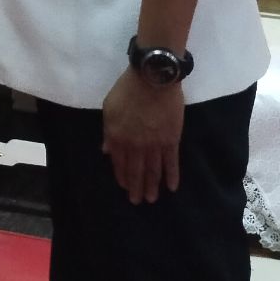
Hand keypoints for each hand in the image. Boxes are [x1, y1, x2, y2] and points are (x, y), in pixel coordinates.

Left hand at [100, 67, 183, 204]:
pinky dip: (172, 176)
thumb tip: (107, 151)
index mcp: (118, 137)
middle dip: (136, 188)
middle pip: (136, 171)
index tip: (124, 187)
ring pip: (153, 170)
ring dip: (152, 186)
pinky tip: (171, 187)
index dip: (122, 176)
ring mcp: (155, 144)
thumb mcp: (109, 108)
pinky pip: (171, 162)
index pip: (119, 162)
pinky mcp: (172, 140)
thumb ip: (108, 132)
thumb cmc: (127, 89)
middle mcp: (135, 146)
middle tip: (137, 202)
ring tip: (152, 199)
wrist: (152, 78)